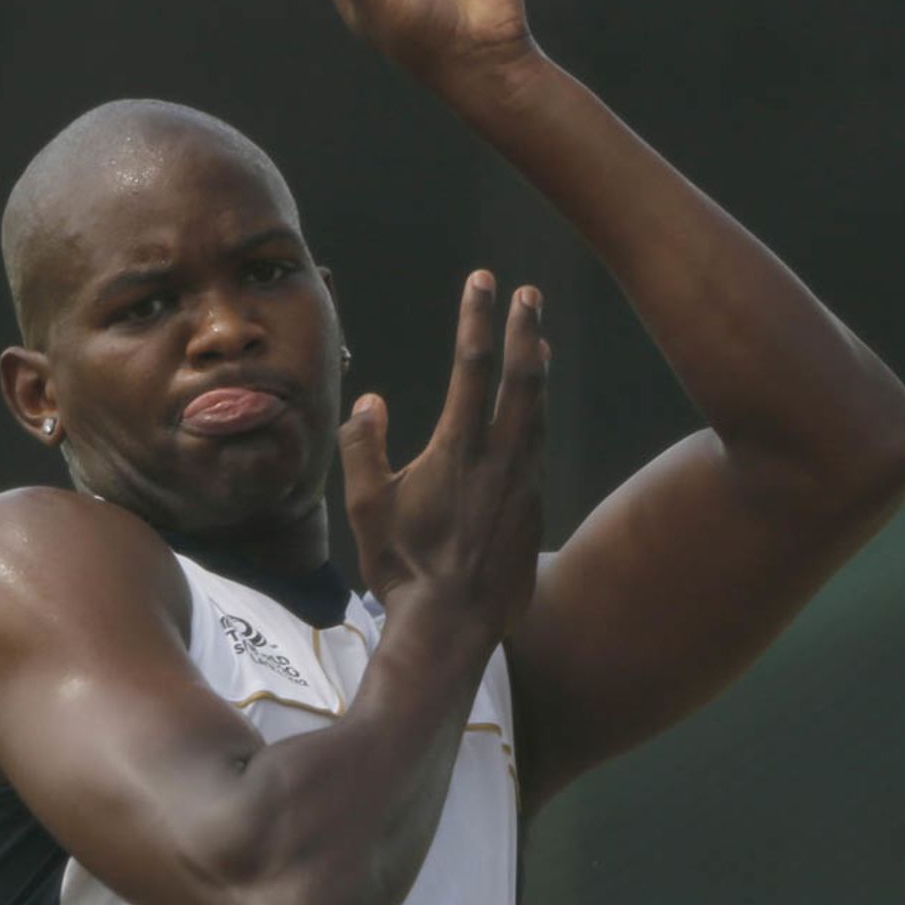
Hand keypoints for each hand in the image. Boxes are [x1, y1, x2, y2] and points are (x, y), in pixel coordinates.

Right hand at [339, 272, 547, 643]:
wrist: (452, 624)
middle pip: (522, 377)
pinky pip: (539, 447)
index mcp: (457, 450)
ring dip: (538, 369)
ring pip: (538, 411)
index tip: (483, 280)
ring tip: (540, 340)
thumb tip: (369, 400)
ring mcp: (524, 482)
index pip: (471, 367)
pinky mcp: (534, 507)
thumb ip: (364, 448)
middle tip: (528, 293)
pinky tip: (535, 411)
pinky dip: (538, 415)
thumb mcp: (367, 507)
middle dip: (525, 329)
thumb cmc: (402, 567)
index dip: (477, 318)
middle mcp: (499, 458)